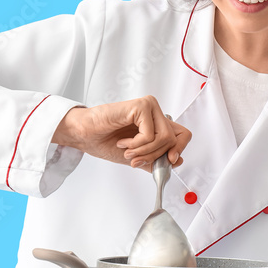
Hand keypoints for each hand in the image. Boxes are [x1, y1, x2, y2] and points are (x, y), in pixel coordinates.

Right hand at [52, 96, 191, 170]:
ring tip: (127, 151)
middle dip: (156, 156)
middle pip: (175, 138)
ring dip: (144, 152)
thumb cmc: (106, 141)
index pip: (183, 134)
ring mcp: (149, 106)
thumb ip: (156, 160)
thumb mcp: (138, 157)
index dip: (179, 149)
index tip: (170, 161)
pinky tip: (122, 142)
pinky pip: (149, 134)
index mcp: (157, 123)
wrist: (85, 136)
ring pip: (164, 137)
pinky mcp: (141, 106)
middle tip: (137, 160)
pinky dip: (136, 145)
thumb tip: (178, 161)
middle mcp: (156, 112)